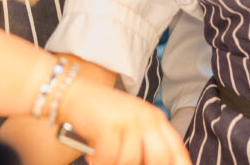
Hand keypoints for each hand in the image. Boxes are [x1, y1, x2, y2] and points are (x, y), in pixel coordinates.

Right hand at [60, 78, 190, 164]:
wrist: (72, 92)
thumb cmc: (101, 115)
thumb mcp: (130, 127)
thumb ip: (144, 146)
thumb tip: (149, 163)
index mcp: (155, 119)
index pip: (176, 152)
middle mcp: (146, 118)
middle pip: (160, 158)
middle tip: (127, 164)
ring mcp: (128, 120)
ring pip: (130, 161)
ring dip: (114, 164)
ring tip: (103, 158)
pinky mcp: (109, 125)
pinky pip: (110, 158)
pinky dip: (99, 162)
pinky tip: (94, 157)